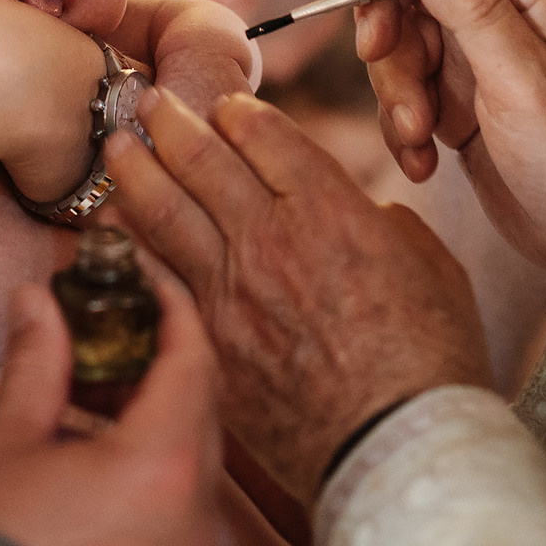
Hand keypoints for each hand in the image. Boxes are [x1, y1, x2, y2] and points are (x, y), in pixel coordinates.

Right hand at [0, 276, 221, 545]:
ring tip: (94, 379)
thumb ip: (37, 363)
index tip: (148, 278)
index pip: (193, 362)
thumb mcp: (1, 443)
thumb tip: (38, 302)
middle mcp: (193, 515)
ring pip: (192, 456)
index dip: (173, 309)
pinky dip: (151, 459)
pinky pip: (179, 499)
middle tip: (111, 319)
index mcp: (160, 470)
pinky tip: (99, 443)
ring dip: (152, 408)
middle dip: (158, 356)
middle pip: (200, 408)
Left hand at [106, 89, 488, 502]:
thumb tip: (366, 217)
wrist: (398, 444)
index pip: (265, 136)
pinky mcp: (208, 340)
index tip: (225, 107)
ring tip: (117, 145)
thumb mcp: (431, 267)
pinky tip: (114, 228)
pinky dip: (132, 244)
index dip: (238, 113)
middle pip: (203, 158)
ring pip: (166, 210)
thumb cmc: (430, 359)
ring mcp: (230, 289)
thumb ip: (386, 226)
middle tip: (150, 100)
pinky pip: (157, 278)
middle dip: (172, 121)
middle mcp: (270, 236)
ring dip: (137, 169)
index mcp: (330, 208)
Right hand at [351, 0, 545, 274]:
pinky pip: (406, 96)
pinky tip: (424, 163)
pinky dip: (401, 128)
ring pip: (402, 48)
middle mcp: (500, 21)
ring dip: (394, 93)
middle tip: (382, 73)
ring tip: (418, 140)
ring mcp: (478, 65)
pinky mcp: (459, 108)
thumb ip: (476, 12)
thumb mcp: (524, 85)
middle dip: (388, 35)